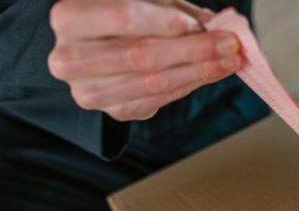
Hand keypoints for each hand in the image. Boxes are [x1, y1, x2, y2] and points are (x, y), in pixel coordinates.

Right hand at [48, 0, 240, 120]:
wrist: (96, 49)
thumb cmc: (119, 17)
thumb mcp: (141, 1)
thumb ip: (172, 9)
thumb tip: (217, 24)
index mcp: (69, 19)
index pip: (123, 18)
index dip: (166, 22)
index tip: (202, 23)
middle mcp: (69, 59)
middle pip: (140, 56)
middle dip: (193, 50)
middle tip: (229, 44)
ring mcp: (89, 92)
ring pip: (153, 83)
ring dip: (199, 72)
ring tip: (229, 60)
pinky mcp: (113, 112)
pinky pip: (158, 101)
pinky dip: (189, 85)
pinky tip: (211, 73)